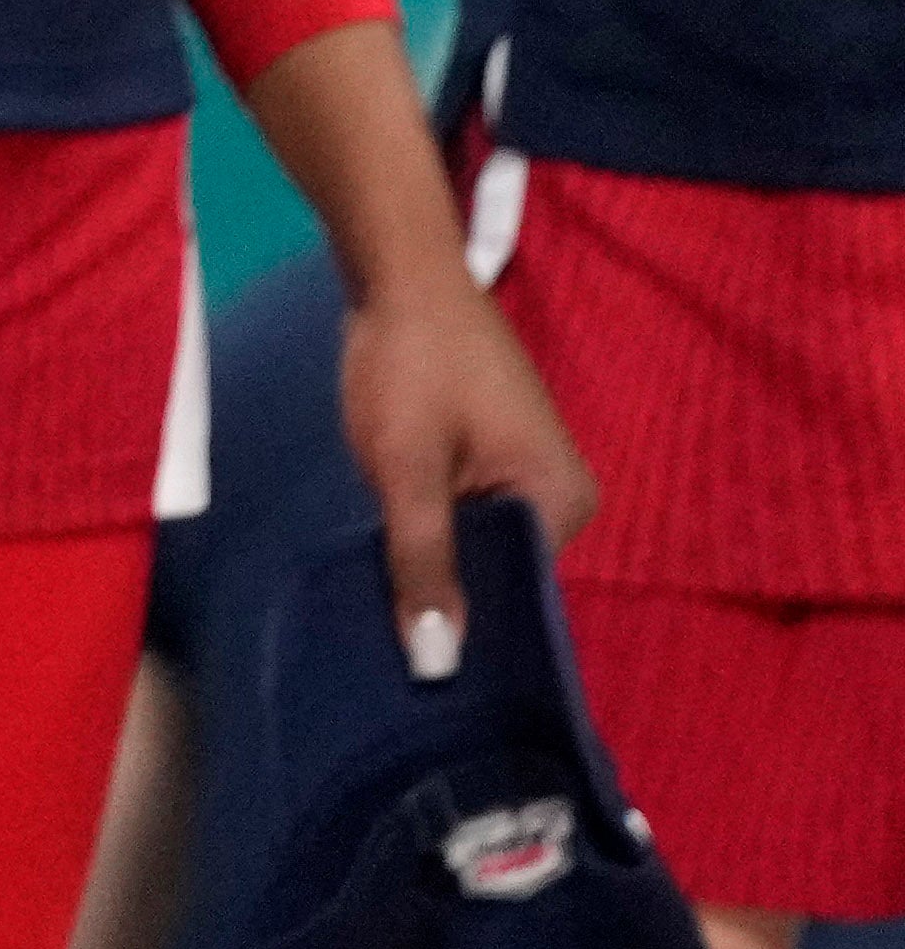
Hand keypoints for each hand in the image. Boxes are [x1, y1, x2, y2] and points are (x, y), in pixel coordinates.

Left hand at [340, 262, 586, 678]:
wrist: (398, 273)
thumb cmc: (410, 362)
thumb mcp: (408, 468)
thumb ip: (423, 562)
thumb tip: (438, 662)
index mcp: (563, 504)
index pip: (522, 600)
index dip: (469, 636)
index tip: (418, 675)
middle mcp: (562, 497)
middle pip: (502, 575)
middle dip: (449, 604)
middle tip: (388, 654)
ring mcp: (530, 475)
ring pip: (480, 548)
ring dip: (436, 569)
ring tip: (385, 620)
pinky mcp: (497, 458)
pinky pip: (469, 516)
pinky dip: (433, 535)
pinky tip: (391, 562)